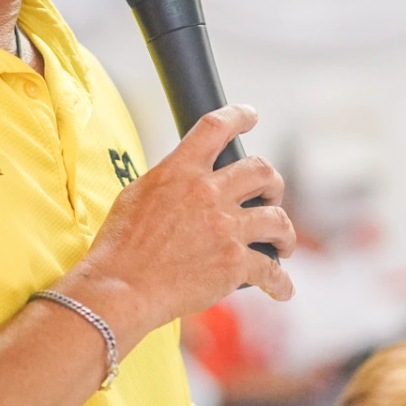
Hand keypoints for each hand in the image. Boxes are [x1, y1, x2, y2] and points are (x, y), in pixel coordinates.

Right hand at [69, 105, 294, 340]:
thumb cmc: (119, 248)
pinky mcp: (234, 263)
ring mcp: (225, 228)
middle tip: (271, 196)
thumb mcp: (135, 196)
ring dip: (285, 233)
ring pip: (277, 219)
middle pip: (261, 170)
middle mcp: (207, 193)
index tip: (251, 116)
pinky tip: (282, 288)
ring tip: (283, 244)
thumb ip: (167, 182)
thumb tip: (182, 181)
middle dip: (273, 183)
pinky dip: (280, 282)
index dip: (238, 116)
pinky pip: (271, 270)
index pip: (215, 128)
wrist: (120, 289)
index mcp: (179, 171)